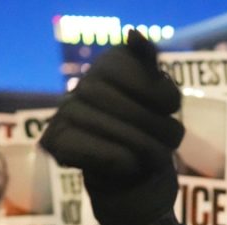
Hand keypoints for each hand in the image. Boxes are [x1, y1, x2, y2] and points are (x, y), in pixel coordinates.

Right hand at [40, 30, 183, 224]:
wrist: (134, 185)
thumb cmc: (151, 140)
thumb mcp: (162, 106)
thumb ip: (153, 73)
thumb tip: (134, 38)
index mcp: (108, 67)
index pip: (133, 70)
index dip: (160, 93)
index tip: (169, 108)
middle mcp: (82, 86)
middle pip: (130, 107)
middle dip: (161, 129)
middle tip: (169, 142)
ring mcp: (65, 113)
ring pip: (120, 132)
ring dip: (149, 151)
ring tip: (153, 157)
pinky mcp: (56, 143)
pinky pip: (105, 153)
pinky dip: (125, 163)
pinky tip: (129, 166)